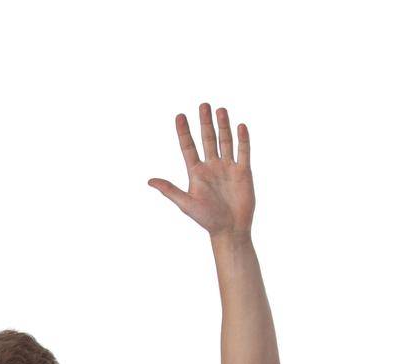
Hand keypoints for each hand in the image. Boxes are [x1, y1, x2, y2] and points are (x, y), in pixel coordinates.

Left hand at [148, 104, 253, 238]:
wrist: (230, 230)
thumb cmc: (206, 219)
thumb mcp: (186, 204)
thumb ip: (169, 190)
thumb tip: (150, 181)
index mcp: (196, 173)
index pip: (188, 147)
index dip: (183, 132)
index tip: (179, 116)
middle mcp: (212, 167)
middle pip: (207, 139)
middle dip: (205, 122)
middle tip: (203, 105)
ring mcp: (227, 167)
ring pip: (225, 141)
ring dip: (223, 126)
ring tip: (220, 110)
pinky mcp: (243, 172)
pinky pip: (243, 151)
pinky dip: (243, 139)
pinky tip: (240, 125)